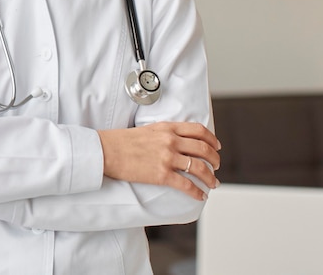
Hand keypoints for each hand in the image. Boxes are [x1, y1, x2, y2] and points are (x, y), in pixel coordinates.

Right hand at [97, 122, 220, 200]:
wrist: (106, 150)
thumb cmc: (121, 141)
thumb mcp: (147, 129)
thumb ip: (164, 133)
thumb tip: (176, 142)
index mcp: (167, 128)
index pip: (198, 130)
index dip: (211, 139)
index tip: (216, 146)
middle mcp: (170, 140)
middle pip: (203, 149)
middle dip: (215, 159)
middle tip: (216, 166)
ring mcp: (167, 157)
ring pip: (199, 167)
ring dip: (210, 177)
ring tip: (213, 183)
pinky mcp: (161, 175)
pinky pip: (186, 185)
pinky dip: (197, 192)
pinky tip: (200, 196)